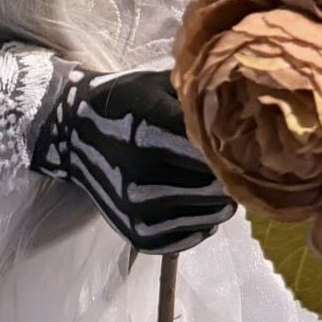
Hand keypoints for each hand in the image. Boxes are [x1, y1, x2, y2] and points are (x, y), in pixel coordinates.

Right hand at [35, 65, 234, 253]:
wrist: (76, 134)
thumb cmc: (127, 102)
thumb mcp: (159, 86)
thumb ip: (198, 98)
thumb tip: (246, 107)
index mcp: (149, 132)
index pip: (213, 152)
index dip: (234, 148)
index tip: (243, 142)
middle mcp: (142, 175)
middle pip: (215, 185)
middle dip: (231, 175)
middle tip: (235, 164)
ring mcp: (138, 210)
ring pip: (209, 214)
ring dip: (221, 200)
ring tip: (216, 182)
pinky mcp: (138, 235)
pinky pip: (192, 235)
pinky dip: (203, 221)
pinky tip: (197, 202)